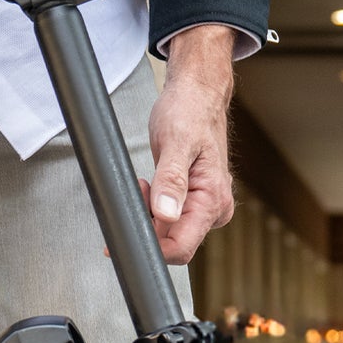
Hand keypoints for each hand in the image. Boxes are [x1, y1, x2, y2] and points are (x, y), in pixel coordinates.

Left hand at [145, 24, 236, 263]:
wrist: (197, 94)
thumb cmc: (189, 111)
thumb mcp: (175, 142)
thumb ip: (171, 181)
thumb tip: (166, 215)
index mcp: (213, 200)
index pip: (182, 247)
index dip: (152, 247)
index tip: (128, 231)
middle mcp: (214, 210)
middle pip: (174, 243)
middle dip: (147, 227)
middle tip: (136, 191)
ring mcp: (205, 208)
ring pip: (169, 233)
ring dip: (148, 216)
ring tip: (143, 183)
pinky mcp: (194, 203)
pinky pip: (169, 220)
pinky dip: (152, 209)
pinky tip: (149, 187)